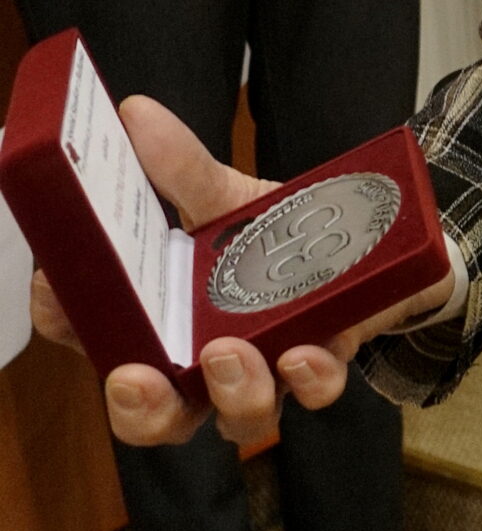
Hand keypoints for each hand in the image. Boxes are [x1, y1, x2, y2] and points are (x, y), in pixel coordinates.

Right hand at [29, 95, 454, 448]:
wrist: (373, 240)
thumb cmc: (277, 233)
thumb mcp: (227, 196)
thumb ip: (183, 168)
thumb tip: (137, 117)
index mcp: (163, 317)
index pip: (97, 333)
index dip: (68, 324)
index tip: (58, 297)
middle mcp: (205, 360)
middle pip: (155, 413)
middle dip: (140, 409)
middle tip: (134, 378)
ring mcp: (266, 369)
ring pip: (236, 414)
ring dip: (230, 393)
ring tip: (228, 352)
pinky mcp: (326, 363)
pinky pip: (313, 388)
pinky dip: (308, 378)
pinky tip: (304, 354)